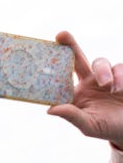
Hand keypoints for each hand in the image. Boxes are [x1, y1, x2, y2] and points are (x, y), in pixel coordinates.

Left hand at [48, 31, 122, 147]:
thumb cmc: (106, 128)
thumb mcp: (88, 125)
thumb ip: (72, 116)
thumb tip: (50, 109)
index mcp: (77, 93)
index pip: (64, 76)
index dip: (55, 67)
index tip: (47, 51)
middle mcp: (90, 81)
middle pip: (79, 58)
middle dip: (70, 45)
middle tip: (61, 35)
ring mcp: (108, 76)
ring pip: (101, 62)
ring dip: (105, 72)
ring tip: (111, 89)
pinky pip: (120, 66)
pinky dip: (120, 76)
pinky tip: (120, 89)